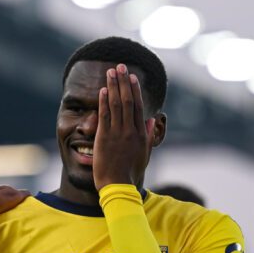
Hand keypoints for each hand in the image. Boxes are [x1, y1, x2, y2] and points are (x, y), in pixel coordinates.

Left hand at [93, 64, 153, 190]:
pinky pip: (104, 116)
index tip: (131, 77)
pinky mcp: (104, 138)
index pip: (137, 106)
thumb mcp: (144, 154)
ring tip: (110, 72)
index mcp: (140, 134)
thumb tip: (151, 118)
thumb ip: (147, 134)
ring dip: (112, 86)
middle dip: (123, 82)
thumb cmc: (130, 173)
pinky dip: (103, 101)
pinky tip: (102, 90)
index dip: (134, 89)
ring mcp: (117, 134)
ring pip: (115, 104)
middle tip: (119, 66)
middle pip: (127, 101)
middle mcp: (129, 131)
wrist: (118, 186)